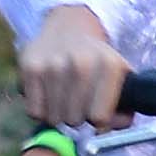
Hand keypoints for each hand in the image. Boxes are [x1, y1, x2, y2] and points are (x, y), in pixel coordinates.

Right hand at [19, 4, 125, 126]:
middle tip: (79, 102)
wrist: (69, 27)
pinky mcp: (30, 67)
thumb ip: (125, 109)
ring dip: (59, 114)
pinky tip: (49, 94)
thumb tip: (108, 127)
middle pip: (74, 120)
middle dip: (78, 117)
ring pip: (53, 118)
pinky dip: (41, 109)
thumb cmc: (98, 61)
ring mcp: (53, 65)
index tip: (98, 113)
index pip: (100, 118)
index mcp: (110, 65)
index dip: (99, 121)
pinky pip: (34, 112)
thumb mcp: (121, 78)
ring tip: (65, 97)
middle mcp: (81, 63)